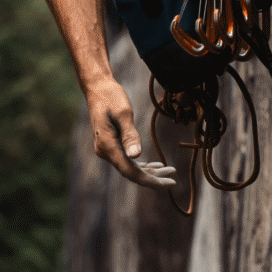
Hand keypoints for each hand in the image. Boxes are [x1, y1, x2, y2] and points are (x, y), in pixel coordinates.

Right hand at [85, 75, 175, 189]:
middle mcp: (105, 151)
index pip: (130, 171)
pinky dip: (142, 164)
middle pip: (131, 173)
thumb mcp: (123, 113)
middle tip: (173, 181)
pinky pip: (127, 160)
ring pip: (130, 167)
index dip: (150, 180)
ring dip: (149, 172)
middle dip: (152, 178)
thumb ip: (130, 135)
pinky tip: (156, 166)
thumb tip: (136, 156)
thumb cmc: (111, 97)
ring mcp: (107, 149)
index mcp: (107, 145)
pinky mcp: (111, 145)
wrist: (97, 88)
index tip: (168, 183)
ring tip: (170, 171)